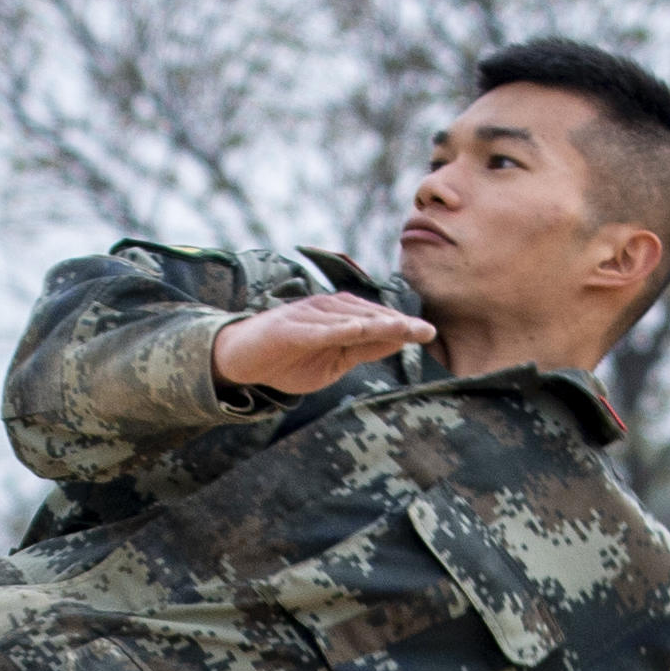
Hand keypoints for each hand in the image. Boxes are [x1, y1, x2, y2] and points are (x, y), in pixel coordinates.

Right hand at [209, 293, 438, 395]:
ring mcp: (307, 317)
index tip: (429, 334)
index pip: (377, 321)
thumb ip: (363, 349)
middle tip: (425, 331)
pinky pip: (315, 329)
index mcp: (340, 316)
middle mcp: (327, 310)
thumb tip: (400, 339)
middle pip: (368, 316)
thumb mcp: (333, 360)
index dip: (402, 326)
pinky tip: (355, 329)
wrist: (240, 360)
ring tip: (401, 328)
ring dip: (375, 323)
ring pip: (347, 319)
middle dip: (396, 323)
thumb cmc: (288, 359)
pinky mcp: (287, 328)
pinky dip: (335, 328)